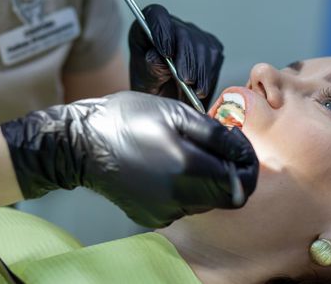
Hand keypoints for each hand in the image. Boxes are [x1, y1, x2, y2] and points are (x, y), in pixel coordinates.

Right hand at [1, 92, 257, 227]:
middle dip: (227, 170)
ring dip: (207, 179)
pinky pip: (184, 205)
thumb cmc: (129, 118)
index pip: (241, 183)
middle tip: (211, 145)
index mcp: (189, 170)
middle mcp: (180, 199)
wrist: (83, 143)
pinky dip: (187, 188)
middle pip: (226, 194)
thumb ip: (216, 136)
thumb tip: (243, 154)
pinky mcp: (152, 217)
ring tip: (184, 152)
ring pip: (206, 200)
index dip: (247, 166)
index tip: (237, 147)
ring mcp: (165, 212)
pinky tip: (167, 168)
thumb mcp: (176, 113)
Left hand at [129, 4, 223, 108]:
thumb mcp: (146, 83)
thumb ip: (151, 68)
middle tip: (186, 80)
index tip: (166, 53)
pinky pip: (214, 56)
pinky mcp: (210, 46)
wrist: (168, 101)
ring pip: (202, 45)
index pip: (156, 16)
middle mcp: (172, 27)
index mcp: (147, 29)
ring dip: (200, 70)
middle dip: (186, 58)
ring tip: (194, 91)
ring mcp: (193, 35)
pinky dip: (208, 74)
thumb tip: (159, 57)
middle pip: (183, 33)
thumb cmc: (152, 89)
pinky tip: (201, 89)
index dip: (162, 31)